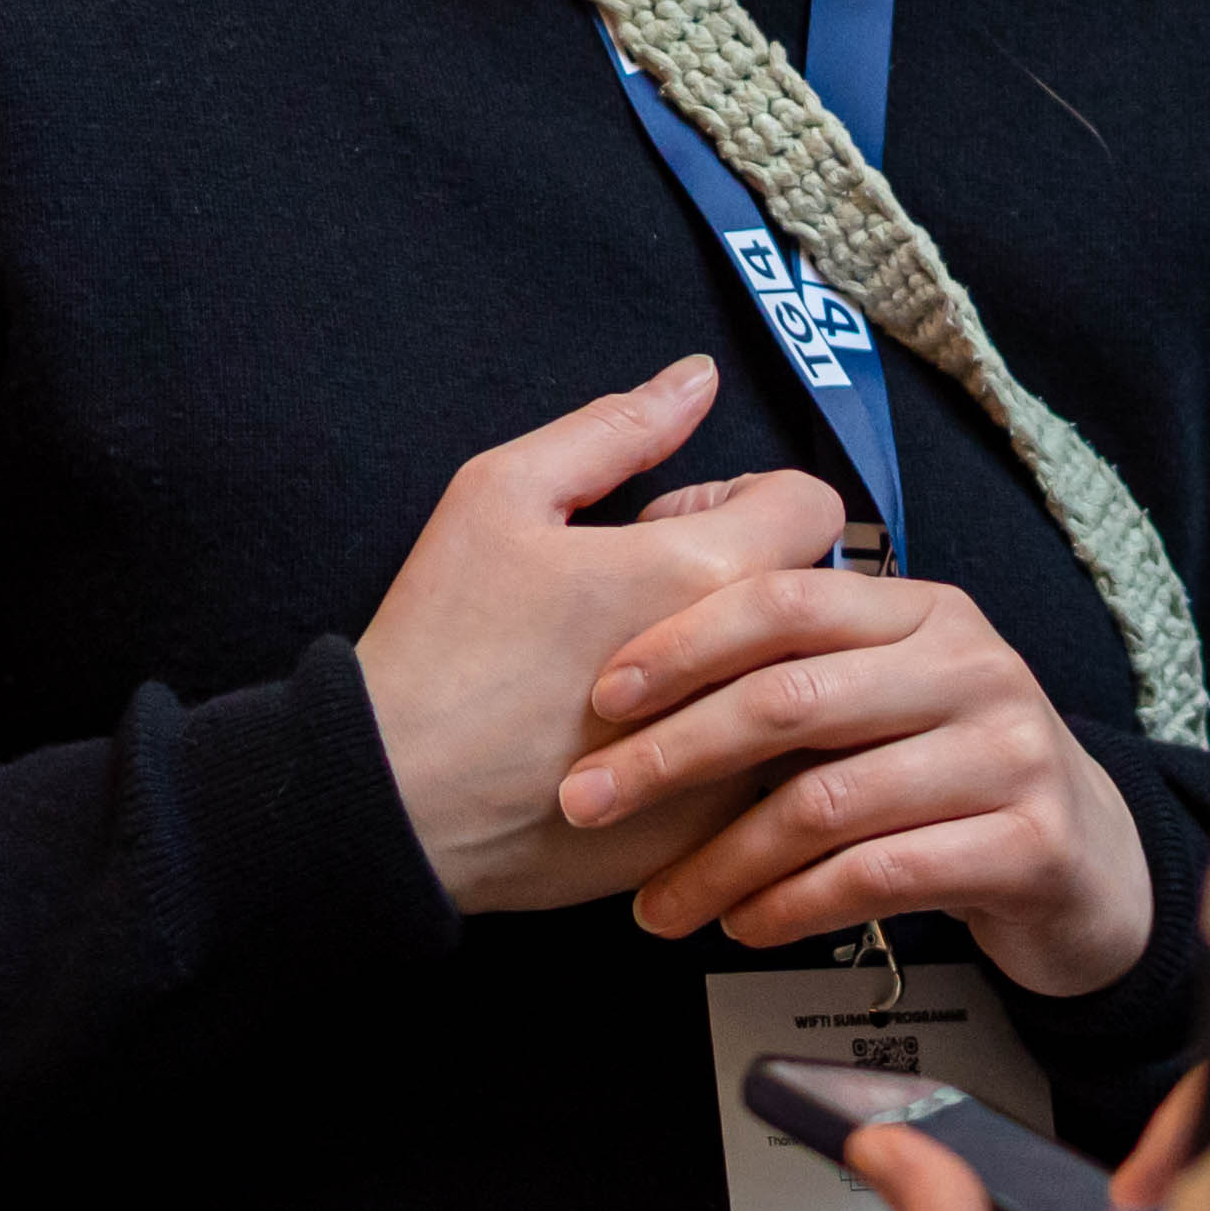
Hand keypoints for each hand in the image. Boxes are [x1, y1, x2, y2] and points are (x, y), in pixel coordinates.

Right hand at [359, 359, 854, 913]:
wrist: (394, 803)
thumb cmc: (441, 644)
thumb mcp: (501, 495)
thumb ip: (616, 428)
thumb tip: (698, 376)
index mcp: (701, 574)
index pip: (814, 506)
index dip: (748, 499)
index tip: (678, 524)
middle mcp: (745, 671)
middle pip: (814, 595)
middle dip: (748, 578)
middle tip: (645, 598)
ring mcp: (738, 763)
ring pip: (795, 686)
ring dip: (744, 664)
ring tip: (649, 676)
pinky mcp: (716, 834)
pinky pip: (763, 767)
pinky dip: (722, 747)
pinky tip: (636, 743)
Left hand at [560, 563, 1154, 996]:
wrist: (1089, 865)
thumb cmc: (949, 777)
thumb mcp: (887, 694)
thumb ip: (797, 664)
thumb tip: (636, 653)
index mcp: (927, 610)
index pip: (787, 600)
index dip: (683, 643)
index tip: (601, 698)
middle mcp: (974, 665)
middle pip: (793, 700)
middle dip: (671, 756)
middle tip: (588, 803)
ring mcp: (1009, 753)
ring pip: (825, 803)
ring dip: (719, 861)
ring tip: (657, 905)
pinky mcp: (1028, 844)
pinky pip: (877, 875)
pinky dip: (791, 906)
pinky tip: (743, 925)